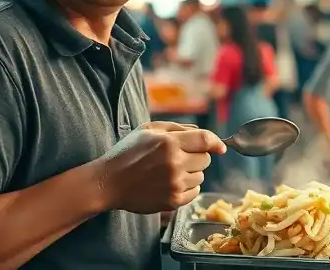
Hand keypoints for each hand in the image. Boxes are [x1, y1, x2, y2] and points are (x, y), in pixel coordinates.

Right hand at [99, 121, 225, 213]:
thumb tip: (206, 135)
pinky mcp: (173, 201)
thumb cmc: (128, 153)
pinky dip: (187, 187)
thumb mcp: (149, 130)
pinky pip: (194, 192)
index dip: (216, 142)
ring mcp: (174, 184)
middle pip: (206, 159)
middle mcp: (174, 163)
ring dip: (191, 172)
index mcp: (169, 143)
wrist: (109, 183)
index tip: (221, 147)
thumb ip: (178, 128)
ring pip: (201, 176)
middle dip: (197, 156)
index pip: (205, 139)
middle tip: (180, 157)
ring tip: (170, 171)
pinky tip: (170, 183)